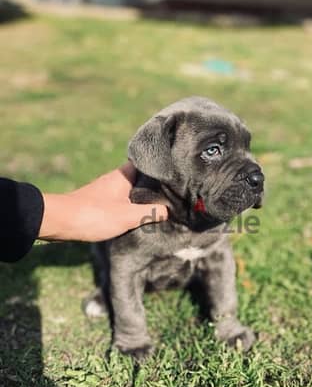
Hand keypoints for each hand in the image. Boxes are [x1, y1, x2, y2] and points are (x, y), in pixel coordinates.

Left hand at [39, 162, 167, 241]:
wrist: (60, 222)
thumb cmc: (95, 215)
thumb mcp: (129, 216)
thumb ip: (151, 212)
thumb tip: (169, 211)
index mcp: (124, 175)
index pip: (147, 164)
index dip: (160, 168)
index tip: (175, 175)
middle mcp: (115, 179)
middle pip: (141, 179)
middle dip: (154, 186)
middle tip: (173, 195)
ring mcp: (107, 190)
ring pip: (131, 191)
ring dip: (142, 198)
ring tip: (160, 207)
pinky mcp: (100, 201)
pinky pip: (122, 200)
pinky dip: (131, 206)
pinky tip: (138, 216)